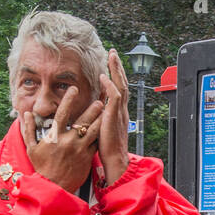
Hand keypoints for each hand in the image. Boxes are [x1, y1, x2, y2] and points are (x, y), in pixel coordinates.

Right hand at [22, 90, 103, 192]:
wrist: (53, 188)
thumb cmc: (41, 168)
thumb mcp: (31, 149)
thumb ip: (29, 130)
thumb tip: (27, 114)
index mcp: (55, 136)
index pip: (63, 113)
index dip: (69, 99)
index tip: (74, 89)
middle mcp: (69, 141)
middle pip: (84, 120)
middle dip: (93, 109)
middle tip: (100, 100)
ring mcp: (80, 150)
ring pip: (93, 131)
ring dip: (100, 120)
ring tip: (106, 111)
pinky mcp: (87, 159)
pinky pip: (96, 144)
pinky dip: (100, 135)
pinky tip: (105, 128)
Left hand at [98, 48, 130, 184]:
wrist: (114, 161)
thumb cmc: (106, 150)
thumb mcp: (102, 129)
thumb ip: (99, 118)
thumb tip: (92, 112)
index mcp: (119, 113)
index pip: (119, 90)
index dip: (116, 76)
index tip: (110, 64)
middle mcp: (121, 110)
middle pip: (122, 83)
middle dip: (118, 68)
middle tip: (113, 53)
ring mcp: (119, 113)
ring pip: (121, 86)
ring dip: (116, 70)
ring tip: (111, 57)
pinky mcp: (114, 117)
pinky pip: (114, 97)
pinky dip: (109, 85)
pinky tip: (104, 76)